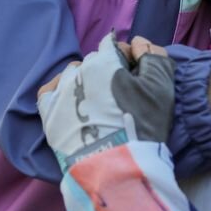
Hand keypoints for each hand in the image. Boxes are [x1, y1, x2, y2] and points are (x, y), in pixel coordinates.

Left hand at [37, 34, 175, 170]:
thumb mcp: (162, 86)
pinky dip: (60, 92)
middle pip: (94, 62)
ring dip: (84, 82)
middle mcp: (78, 70)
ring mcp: (60, 91)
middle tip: (120, 95)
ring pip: (73, 75)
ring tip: (97, 105)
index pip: (113, 46)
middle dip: (107, 71)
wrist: (116, 167)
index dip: (126, 58)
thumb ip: (153, 56)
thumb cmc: (142, 125)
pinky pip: (49, 91)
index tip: (135, 76)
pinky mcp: (48, 113)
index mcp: (104, 60)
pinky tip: (71, 104)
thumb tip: (138, 43)